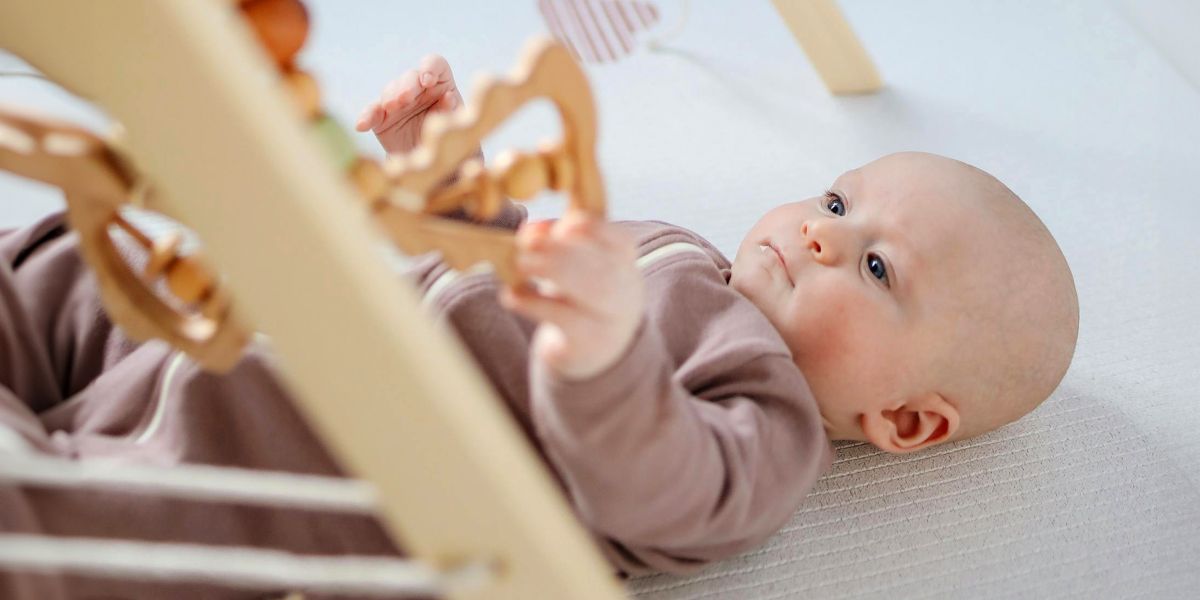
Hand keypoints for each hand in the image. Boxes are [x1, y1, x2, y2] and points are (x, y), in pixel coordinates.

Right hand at [355, 54, 463, 154]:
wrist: (434, 167)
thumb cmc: (452, 142)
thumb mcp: (457, 128)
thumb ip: (453, 111)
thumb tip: (448, 97)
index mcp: (440, 84)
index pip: (435, 65)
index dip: (430, 67)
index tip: (428, 80)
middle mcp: (417, 89)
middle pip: (410, 77)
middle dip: (407, 85)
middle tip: (405, 98)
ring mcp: (397, 102)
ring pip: (390, 91)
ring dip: (390, 97)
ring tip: (391, 107)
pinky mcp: (381, 118)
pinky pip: (372, 113)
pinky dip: (366, 116)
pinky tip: (362, 125)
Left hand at [500, 213, 644, 380]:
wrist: (591, 350)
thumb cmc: (579, 297)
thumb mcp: (572, 268)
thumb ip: (556, 244)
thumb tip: (530, 231)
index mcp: (624, 265)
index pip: (621, 242)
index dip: (598, 230)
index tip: (567, 223)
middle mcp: (625, 293)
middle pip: (605, 268)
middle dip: (564, 251)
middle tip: (527, 241)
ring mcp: (611, 322)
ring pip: (589, 294)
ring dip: (550, 272)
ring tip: (520, 263)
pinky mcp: (588, 345)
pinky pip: (565, 321)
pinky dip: (534, 304)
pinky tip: (510, 296)